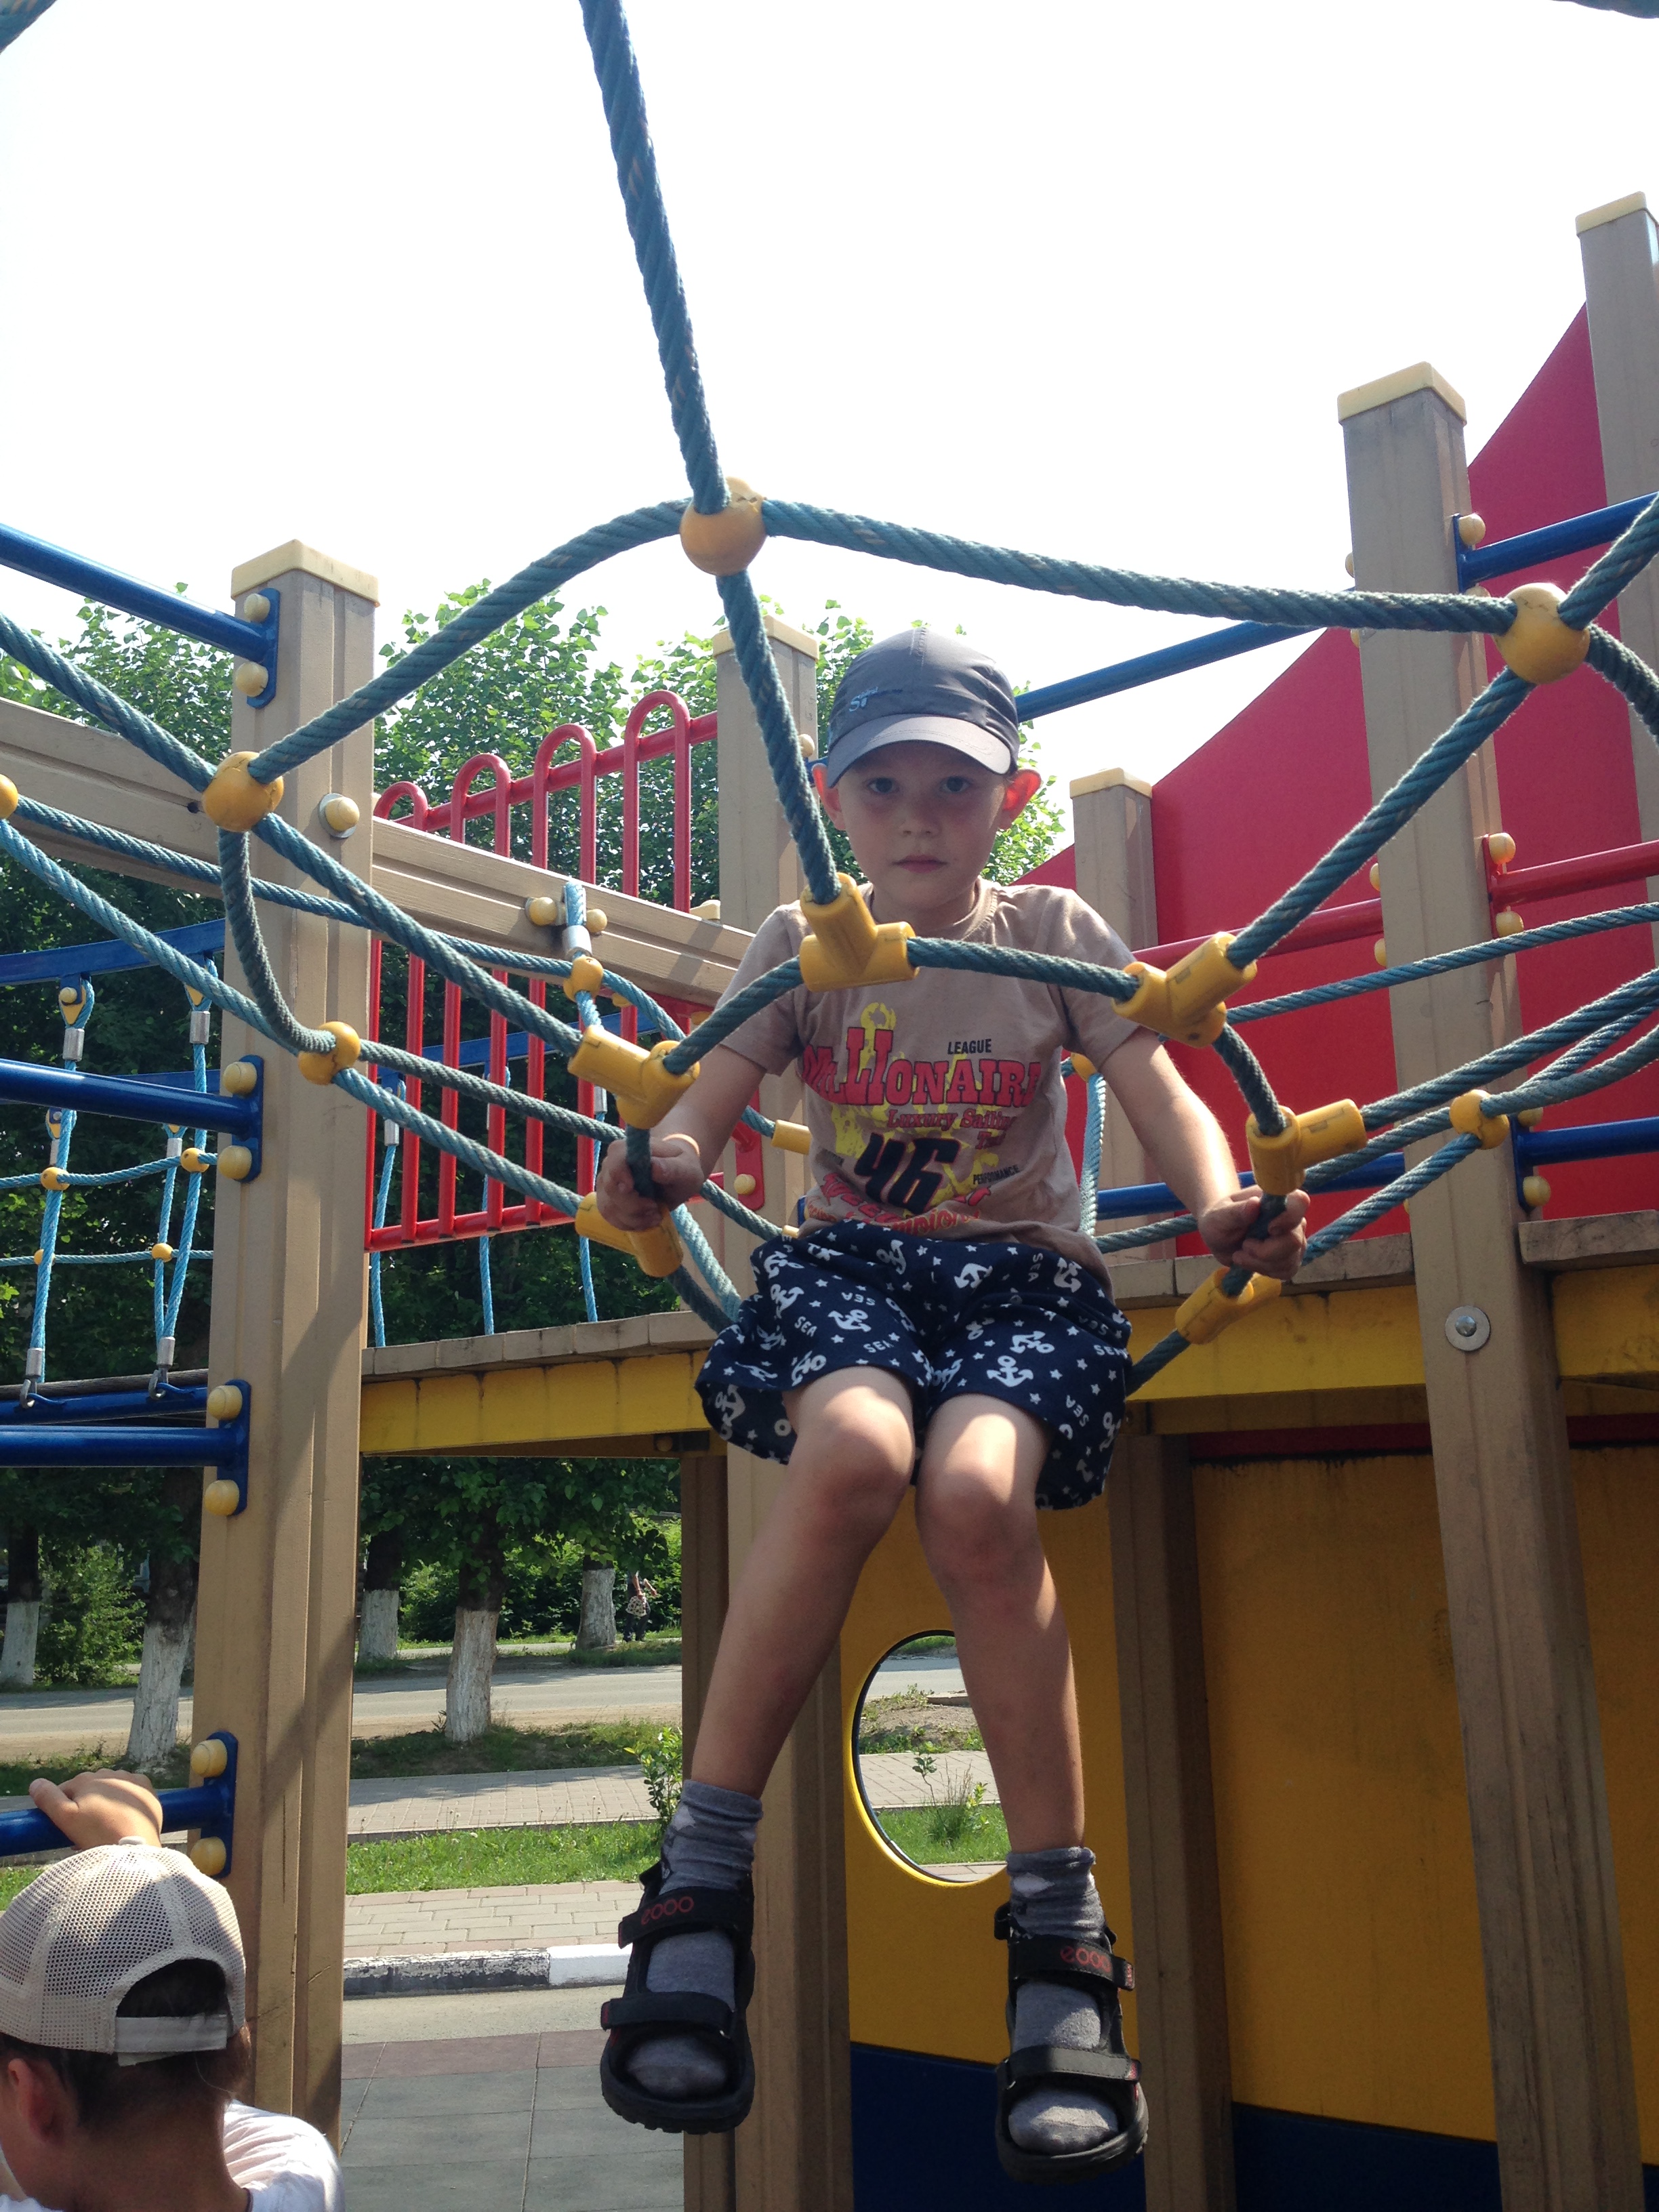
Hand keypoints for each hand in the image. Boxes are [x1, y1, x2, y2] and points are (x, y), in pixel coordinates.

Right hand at [29, 1769, 162, 1848]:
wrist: (134, 1845)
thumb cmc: (96, 1833)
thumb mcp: (65, 1818)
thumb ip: (48, 1798)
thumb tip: (35, 1782)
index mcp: (85, 1779)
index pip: (65, 1791)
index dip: (63, 1810)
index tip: (68, 1828)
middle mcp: (108, 1773)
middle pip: (88, 1790)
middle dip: (84, 1806)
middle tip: (86, 1831)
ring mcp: (129, 1779)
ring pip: (108, 1790)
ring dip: (104, 1803)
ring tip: (104, 1827)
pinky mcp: (146, 1788)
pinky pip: (129, 1791)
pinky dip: (124, 1801)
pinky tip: (122, 1817)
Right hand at [594, 1129, 703, 1230]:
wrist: (675, 1176)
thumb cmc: (680, 1168)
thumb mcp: (686, 1169)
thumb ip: (672, 1168)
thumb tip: (654, 1167)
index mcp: (628, 1149)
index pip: (615, 1159)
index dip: (619, 1173)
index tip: (631, 1188)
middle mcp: (611, 1165)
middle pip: (610, 1188)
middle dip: (633, 1204)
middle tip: (655, 1208)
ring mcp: (606, 1184)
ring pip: (609, 1207)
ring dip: (634, 1218)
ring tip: (655, 1215)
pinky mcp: (607, 1201)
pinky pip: (611, 1218)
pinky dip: (630, 1224)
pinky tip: (646, 1220)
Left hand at [1197, 1187, 1308, 1280]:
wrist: (1221, 1237)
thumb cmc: (1221, 1220)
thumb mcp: (1219, 1215)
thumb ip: (1236, 1211)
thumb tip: (1254, 1204)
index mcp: (1277, 1200)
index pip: (1300, 1202)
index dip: (1289, 1218)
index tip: (1269, 1229)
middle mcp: (1291, 1219)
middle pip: (1294, 1240)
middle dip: (1265, 1251)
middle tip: (1244, 1247)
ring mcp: (1294, 1239)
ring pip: (1290, 1260)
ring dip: (1260, 1263)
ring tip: (1241, 1255)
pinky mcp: (1291, 1258)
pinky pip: (1287, 1270)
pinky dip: (1264, 1270)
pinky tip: (1251, 1262)